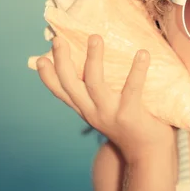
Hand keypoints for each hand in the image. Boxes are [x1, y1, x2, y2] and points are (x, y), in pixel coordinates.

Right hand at [36, 34, 174, 162]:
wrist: (149, 152)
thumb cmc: (131, 121)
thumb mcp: (109, 107)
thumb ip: (102, 89)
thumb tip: (100, 57)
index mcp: (86, 108)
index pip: (61, 92)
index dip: (48, 77)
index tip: (40, 59)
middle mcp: (93, 111)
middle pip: (71, 85)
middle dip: (63, 61)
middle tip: (59, 39)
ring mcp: (110, 113)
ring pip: (95, 84)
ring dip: (93, 59)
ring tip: (95, 38)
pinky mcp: (130, 115)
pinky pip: (132, 89)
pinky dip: (137, 70)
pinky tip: (142, 53)